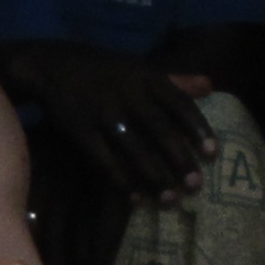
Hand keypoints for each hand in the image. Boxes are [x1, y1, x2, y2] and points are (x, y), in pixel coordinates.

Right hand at [0, 44, 214, 199]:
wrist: (52, 65)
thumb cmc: (104, 70)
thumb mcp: (140, 67)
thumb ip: (175, 79)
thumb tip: (211, 85)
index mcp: (146, 76)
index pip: (178, 103)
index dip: (197, 128)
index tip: (212, 153)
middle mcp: (127, 93)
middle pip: (159, 129)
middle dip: (179, 158)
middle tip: (196, 185)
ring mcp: (103, 113)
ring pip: (134, 150)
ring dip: (154, 177)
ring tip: (170, 200)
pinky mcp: (81, 131)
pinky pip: (105, 161)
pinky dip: (121, 182)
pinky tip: (136, 199)